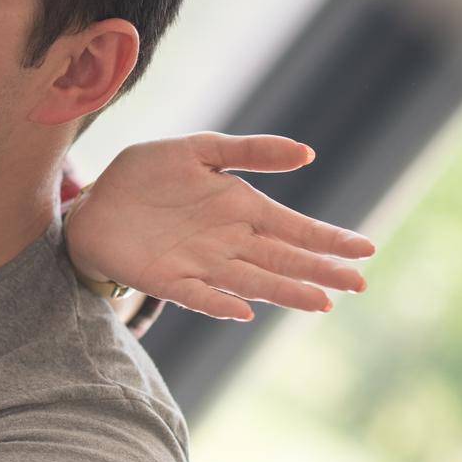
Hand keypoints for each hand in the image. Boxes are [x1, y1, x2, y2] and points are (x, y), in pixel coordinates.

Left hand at [65, 133, 375, 320]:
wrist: (95, 202)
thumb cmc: (148, 175)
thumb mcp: (198, 150)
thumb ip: (249, 152)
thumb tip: (308, 153)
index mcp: (241, 210)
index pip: (294, 228)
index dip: (328, 239)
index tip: (366, 249)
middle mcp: (229, 243)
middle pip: (283, 260)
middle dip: (321, 272)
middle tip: (359, 284)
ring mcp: (201, 265)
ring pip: (252, 283)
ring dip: (284, 293)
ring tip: (320, 303)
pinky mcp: (168, 280)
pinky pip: (199, 296)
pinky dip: (219, 304)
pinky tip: (242, 311)